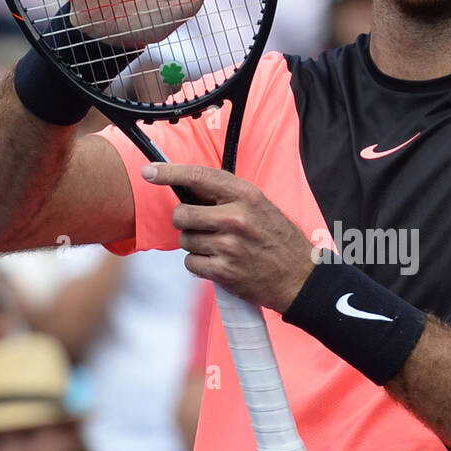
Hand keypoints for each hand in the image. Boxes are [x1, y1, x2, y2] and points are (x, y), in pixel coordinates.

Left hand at [144, 163, 316, 311]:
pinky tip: (220, 263)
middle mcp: (237, 219)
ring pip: (185, 240)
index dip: (170, 172)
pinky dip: (199, 264)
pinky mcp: (223, 272)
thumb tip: (189, 188)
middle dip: (186, 221)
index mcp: (247, 196)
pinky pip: (190, 263)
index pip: (200, 177)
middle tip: (202, 226)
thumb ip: (228, 196)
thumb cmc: (279, 241)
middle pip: (182, 214)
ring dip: (196, 245)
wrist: (300, 279)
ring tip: (221, 248)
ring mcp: (229, 247)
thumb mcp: (261, 207)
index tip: (150, 171)